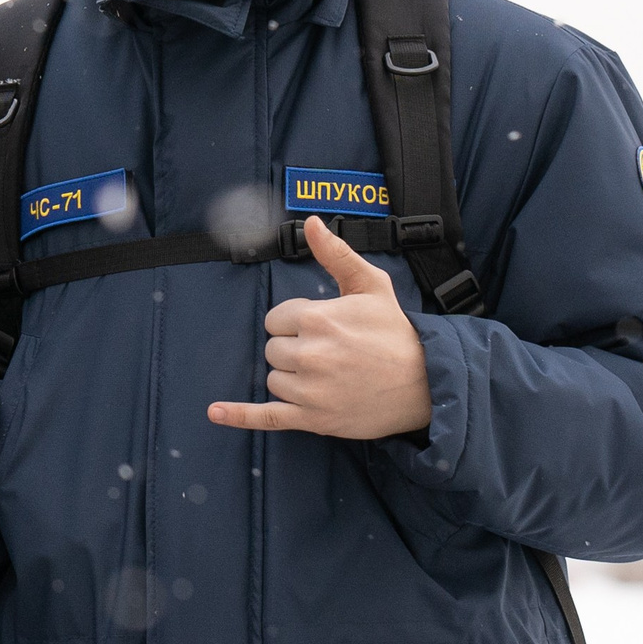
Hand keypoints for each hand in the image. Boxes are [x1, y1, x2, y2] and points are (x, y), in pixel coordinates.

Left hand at [207, 219, 432, 439]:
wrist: (426, 383)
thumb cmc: (395, 331)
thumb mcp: (370, 285)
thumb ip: (335, 254)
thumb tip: (311, 223)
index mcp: (318, 319)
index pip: (276, 319)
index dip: (296, 322)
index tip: (323, 328)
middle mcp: (310, 355)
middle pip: (273, 349)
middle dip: (293, 348)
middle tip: (330, 352)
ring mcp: (310, 391)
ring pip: (273, 379)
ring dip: (291, 376)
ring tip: (328, 374)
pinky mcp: (314, 419)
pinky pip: (267, 417)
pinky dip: (240, 416)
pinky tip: (216, 411)